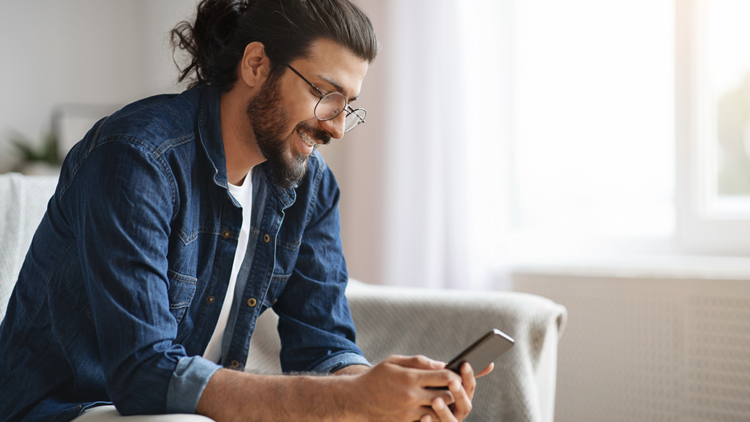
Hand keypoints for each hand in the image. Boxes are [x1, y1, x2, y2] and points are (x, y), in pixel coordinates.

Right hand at [346, 355, 462, 421]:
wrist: (356, 400)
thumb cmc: (377, 377)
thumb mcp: (394, 361)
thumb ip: (419, 361)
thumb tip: (442, 364)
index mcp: (410, 377)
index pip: (444, 377)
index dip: (455, 375)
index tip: (458, 374)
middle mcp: (411, 396)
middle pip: (447, 396)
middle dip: (453, 391)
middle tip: (455, 387)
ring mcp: (409, 412)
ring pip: (439, 410)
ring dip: (444, 404)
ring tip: (444, 397)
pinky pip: (427, 420)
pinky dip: (433, 414)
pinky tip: (432, 408)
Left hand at [421, 362, 493, 421]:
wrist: (406, 410)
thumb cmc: (421, 390)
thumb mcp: (431, 379)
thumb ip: (445, 372)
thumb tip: (470, 359)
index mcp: (460, 398)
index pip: (469, 387)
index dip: (468, 376)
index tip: (464, 364)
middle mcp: (457, 412)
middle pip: (465, 405)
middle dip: (459, 394)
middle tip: (452, 383)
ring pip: (451, 420)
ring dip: (444, 411)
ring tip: (435, 400)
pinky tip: (424, 416)